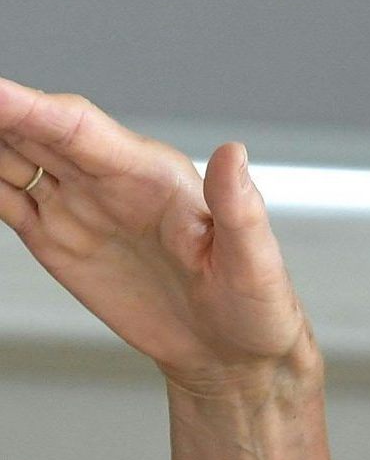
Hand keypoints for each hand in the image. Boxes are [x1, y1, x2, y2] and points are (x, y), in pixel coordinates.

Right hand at [0, 77, 315, 400]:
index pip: (77, 128)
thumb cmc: (255, 305)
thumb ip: (240, 211)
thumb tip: (234, 152)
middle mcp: (110, 180)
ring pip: (13, 156)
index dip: (28, 106)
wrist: (232, 353)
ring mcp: (80, 207)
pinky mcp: (59, 239)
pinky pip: (6, 198)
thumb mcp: (255, 262)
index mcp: (153, 175)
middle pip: (34, 130)